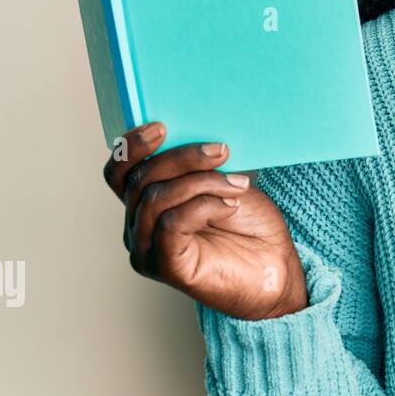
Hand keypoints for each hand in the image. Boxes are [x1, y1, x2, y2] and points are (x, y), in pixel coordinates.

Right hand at [102, 123, 308, 320]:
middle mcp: (139, 229)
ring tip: (238, 184)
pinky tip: (230, 205)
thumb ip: (198, 165)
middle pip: (140, 180)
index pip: (119, 173)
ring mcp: (149, 250)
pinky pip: (171, 223)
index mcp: (145, 206)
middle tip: (222, 150)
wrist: (275, 269)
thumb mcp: (223, 182)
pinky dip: (204, 206)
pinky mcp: (167, 267)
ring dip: (202, 182)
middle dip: (183, 159)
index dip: (130, 146)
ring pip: (156, 199)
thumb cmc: (250, 227)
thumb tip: (194, 132)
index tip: (161, 126)